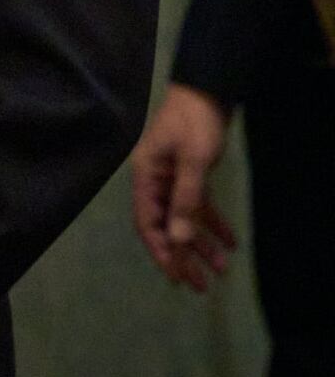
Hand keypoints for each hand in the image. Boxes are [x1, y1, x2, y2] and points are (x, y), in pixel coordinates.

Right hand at [130, 83, 236, 291]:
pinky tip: (230, 242)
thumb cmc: (195, 124)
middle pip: (166, 227)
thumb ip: (185, 201)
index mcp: (146, 179)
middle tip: (200, 285)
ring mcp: (171, 179)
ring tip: (221, 270)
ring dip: (201, 244)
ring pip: (184, 219)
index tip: (177, 277)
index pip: (148, 224)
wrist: (207, 91)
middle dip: (182, 256)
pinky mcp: (189, 175)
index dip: (161, 252)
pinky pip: (198, 206)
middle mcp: (155, 182)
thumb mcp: (193, 161)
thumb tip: (178, 240)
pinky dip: (212, 224)